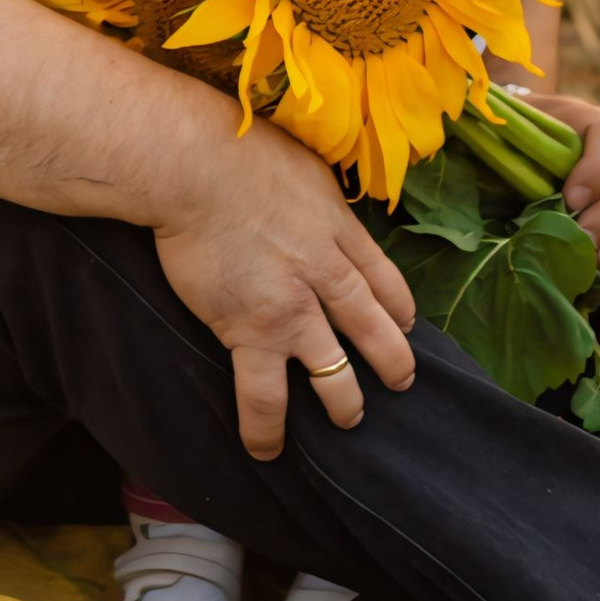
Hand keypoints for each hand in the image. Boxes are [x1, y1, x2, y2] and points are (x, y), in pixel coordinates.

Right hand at [152, 114, 418, 458]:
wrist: (195, 166)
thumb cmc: (241, 151)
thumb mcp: (305, 166)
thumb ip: (321, 198)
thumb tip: (320, 203)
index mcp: (341, 232)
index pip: (386, 282)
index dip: (399, 310)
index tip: (404, 326)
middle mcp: (327, 276)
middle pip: (375, 331)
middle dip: (393, 363)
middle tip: (401, 382)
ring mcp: (293, 311)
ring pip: (335, 375)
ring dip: (346, 403)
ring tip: (349, 419)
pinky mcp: (249, 333)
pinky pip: (265, 395)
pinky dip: (268, 428)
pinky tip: (268, 449)